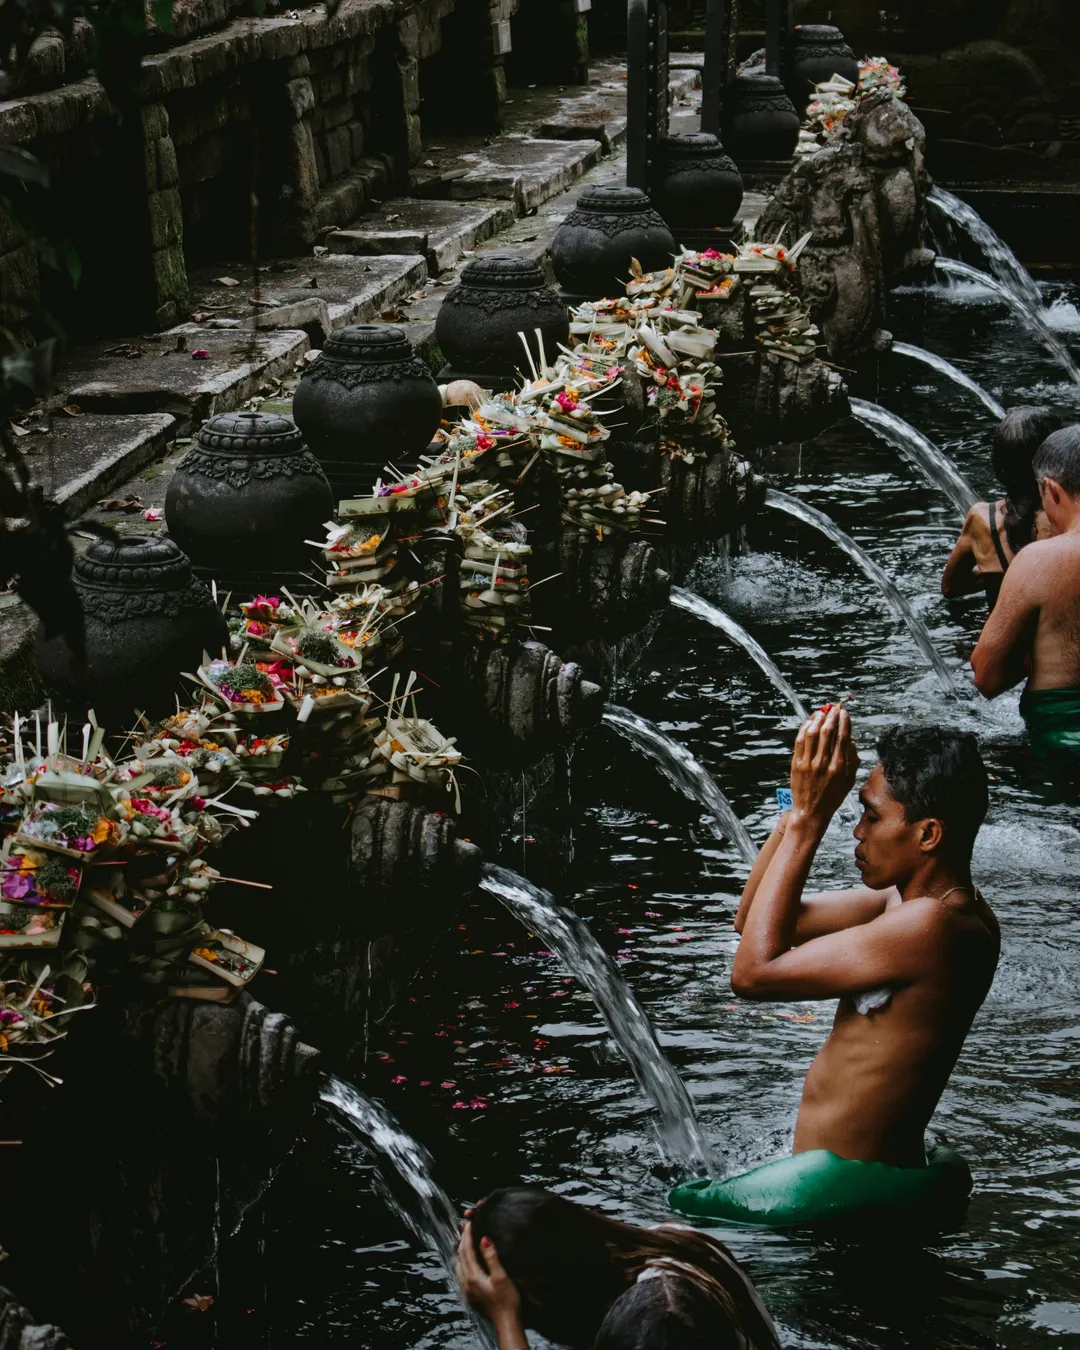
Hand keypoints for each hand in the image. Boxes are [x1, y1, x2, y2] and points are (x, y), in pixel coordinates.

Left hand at [456, 1221, 521, 1324]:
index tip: (469, 1223)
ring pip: (458, 1265)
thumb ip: (491, 1257)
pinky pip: (460, 1273)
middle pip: (460, 1256)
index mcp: (473, 1276)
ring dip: (461, 1251)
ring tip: (465, 1240)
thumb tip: (484, 1239)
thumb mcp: (501, 1277)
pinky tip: (467, 1260)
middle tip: (466, 1228)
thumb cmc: (507, 1300)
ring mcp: (466, 1290)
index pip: (467, 1250)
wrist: (506, 1322)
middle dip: (463, 1240)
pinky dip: (462, 1262)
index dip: (467, 1235)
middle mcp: (466, 1283)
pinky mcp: (469, 1295)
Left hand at [790, 705, 857, 827]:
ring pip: (812, 733)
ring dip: (817, 719)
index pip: (843, 737)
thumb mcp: (849, 781)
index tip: (844, 712)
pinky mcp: (796, 764)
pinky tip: (809, 722)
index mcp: (840, 767)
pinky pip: (800, 741)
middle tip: (834, 708)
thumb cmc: (832, 796)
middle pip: (827, 732)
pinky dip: (804, 728)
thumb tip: (851, 740)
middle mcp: (824, 763)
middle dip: (832, 716)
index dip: (844, 722)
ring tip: (822, 711)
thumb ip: (852, 760)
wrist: (811, 812)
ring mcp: (809, 763)